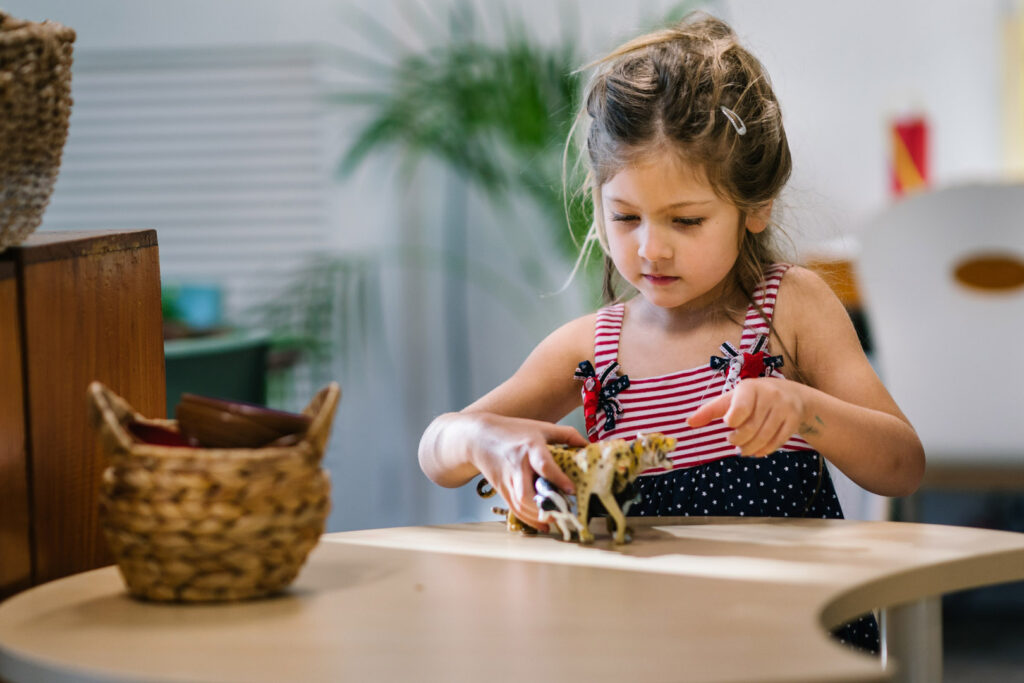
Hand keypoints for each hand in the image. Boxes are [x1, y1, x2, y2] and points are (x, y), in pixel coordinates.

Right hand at [470, 414, 585, 529]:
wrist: (477, 438)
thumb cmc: (512, 430)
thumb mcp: (541, 427)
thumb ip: (566, 434)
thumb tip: (588, 445)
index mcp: (529, 447)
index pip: (543, 465)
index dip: (558, 478)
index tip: (571, 490)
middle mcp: (517, 466)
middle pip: (526, 493)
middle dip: (545, 506)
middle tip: (564, 511)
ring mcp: (508, 481)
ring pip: (520, 505)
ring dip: (538, 516)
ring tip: (557, 518)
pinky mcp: (502, 490)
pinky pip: (515, 509)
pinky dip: (530, 520)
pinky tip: (544, 524)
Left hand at [687, 378, 808, 456]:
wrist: (792, 394)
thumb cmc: (752, 397)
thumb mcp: (732, 399)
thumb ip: (710, 411)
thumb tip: (688, 423)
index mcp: (750, 387)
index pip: (741, 408)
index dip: (732, 420)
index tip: (728, 424)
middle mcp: (769, 395)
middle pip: (751, 428)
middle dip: (739, 440)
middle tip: (733, 442)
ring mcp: (784, 407)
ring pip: (764, 437)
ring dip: (750, 448)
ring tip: (742, 450)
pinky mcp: (794, 420)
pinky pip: (778, 441)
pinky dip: (765, 450)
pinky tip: (756, 451)